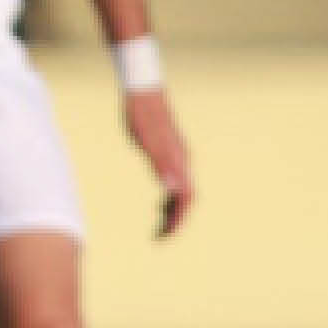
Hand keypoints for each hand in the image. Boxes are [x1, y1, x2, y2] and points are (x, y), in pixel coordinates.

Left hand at [124, 88, 192, 236]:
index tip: (165, 236)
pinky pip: (175, 182)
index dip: (178, 220)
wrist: (142, 91)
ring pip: (181, 191)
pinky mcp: (169, 152)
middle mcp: (183, 161)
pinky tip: (159, 203)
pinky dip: (169, 197)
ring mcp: (178, 156)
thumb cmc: (141, 115)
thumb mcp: (147, 142)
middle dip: (176, 220)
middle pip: (186, 198)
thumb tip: (173, 190)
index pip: (186, 199)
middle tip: (160, 237)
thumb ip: (161, 165)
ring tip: (158, 226)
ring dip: (172, 210)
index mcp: (180, 162)